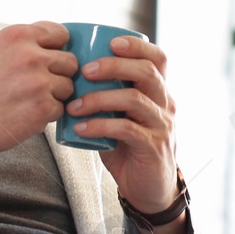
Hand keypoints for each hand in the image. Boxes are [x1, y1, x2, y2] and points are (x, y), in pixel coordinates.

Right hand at [0, 22, 76, 159]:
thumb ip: (24, 45)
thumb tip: (56, 47)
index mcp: (18, 35)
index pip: (60, 33)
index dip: (57, 48)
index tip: (50, 59)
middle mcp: (31, 55)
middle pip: (70, 62)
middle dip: (58, 74)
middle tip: (38, 85)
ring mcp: (39, 82)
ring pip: (68, 87)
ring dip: (54, 96)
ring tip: (27, 101)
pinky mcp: (43, 108)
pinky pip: (60, 108)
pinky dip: (47, 115)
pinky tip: (25, 114)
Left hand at [64, 36, 179, 215]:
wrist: (149, 190)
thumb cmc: (129, 149)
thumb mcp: (121, 117)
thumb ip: (107, 98)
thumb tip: (68, 77)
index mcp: (159, 92)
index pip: (157, 58)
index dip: (136, 46)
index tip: (110, 43)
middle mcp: (166, 104)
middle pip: (146, 72)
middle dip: (113, 66)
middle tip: (85, 70)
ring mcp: (162, 125)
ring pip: (134, 99)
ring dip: (99, 98)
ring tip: (73, 105)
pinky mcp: (153, 147)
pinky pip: (126, 129)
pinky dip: (99, 125)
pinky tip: (80, 127)